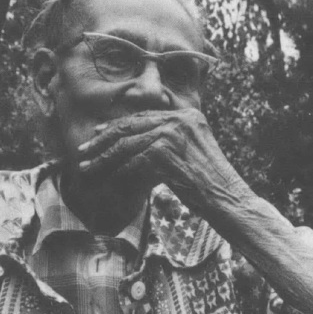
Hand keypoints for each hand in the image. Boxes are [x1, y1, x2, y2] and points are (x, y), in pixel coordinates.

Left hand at [75, 109, 240, 210]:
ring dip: (103, 158)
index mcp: (188, 115)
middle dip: (103, 139)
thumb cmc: (212, 184)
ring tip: (87, 166)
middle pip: (131, 125)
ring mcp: (172, 135)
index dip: (118, 125)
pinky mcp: (164, 153)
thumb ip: (171, 141)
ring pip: (126, 145)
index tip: (99, 133)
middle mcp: (180, 119)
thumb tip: (138, 143)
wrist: (227, 198)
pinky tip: (107, 181)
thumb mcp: (193, 152)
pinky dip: (117, 173)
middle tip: (84, 149)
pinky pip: (131, 163)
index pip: (144, 116)